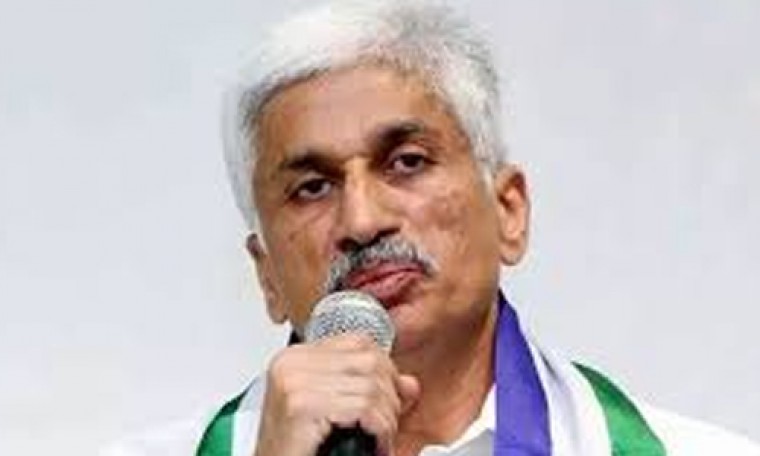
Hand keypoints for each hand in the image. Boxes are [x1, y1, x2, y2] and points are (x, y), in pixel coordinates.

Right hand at [253, 333, 420, 455]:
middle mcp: (292, 363)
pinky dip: (379, 431)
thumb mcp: (338, 413)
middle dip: (388, 398)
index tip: (386, 401)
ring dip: (385, 420)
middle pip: (370, 362)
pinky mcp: (302, 405)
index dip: (384, 371)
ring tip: (375, 440)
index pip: (359, 343)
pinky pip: (364, 407)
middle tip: (382, 427)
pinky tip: (372, 445)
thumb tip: (409, 384)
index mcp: (296, 357)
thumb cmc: (300, 450)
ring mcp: (295, 381)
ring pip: (372, 387)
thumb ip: (371, 391)